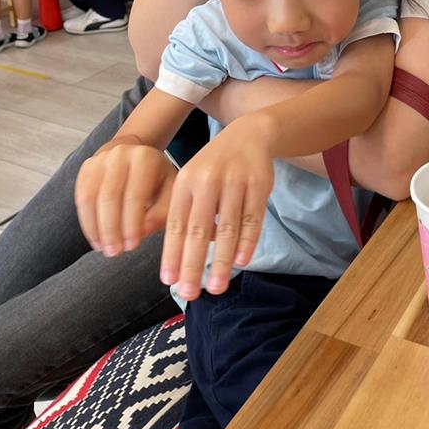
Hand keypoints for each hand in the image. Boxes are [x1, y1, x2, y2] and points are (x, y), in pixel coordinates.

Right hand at [75, 139, 176, 255]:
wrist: (136, 155)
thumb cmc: (157, 180)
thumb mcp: (170, 193)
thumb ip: (161, 213)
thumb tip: (142, 232)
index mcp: (145, 158)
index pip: (135, 195)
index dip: (131, 224)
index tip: (131, 247)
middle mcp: (120, 154)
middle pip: (109, 197)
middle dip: (110, 229)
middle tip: (114, 253)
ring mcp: (100, 159)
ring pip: (90, 197)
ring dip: (95, 227)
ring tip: (103, 249)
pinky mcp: (86, 167)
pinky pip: (81, 197)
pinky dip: (86, 221)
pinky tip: (95, 238)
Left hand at [160, 124, 273, 299]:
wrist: (249, 134)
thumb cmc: (214, 167)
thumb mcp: (192, 180)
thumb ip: (183, 214)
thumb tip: (174, 260)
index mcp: (186, 181)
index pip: (177, 224)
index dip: (172, 253)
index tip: (169, 281)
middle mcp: (208, 181)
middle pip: (199, 229)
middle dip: (193, 264)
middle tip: (189, 294)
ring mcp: (235, 181)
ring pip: (228, 228)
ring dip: (221, 261)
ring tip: (217, 287)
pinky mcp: (259, 184)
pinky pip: (253, 219)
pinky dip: (247, 242)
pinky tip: (241, 262)